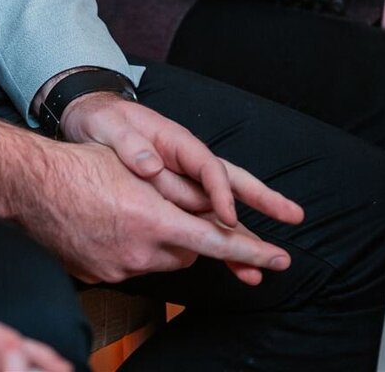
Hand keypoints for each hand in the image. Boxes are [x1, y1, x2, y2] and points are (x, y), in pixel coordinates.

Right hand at [0, 120, 294, 288]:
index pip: (214, 241)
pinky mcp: (100, 276)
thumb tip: (193, 205)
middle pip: (188, 251)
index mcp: (153, 219)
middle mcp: (140, 251)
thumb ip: (167, 185)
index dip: (250, 251)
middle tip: (177, 209)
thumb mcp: (128, 163)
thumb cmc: (76, 164)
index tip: (279, 259)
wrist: (27, 186)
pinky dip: (132, 249)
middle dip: (190, 234)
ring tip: (133, 211)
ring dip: (160, 241)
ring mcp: (119, 268)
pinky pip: (131, 267)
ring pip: (160, 260)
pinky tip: (110, 225)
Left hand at [59, 93, 302, 282]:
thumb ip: (130, 144)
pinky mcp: (176, 196)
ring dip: (244, 235)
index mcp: (176, 141)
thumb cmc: (103, 121)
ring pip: (221, 208)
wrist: (90, 119)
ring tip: (268, 263)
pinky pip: (202, 220)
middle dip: (264, 200)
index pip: (207, 166)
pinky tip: (236, 266)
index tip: (228, 217)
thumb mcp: (110, 127)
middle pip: (232, 180)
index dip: (221, 191)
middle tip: (294, 217)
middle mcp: (188, 161)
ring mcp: (185, 180)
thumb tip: (150, 163)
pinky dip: (219, 242)